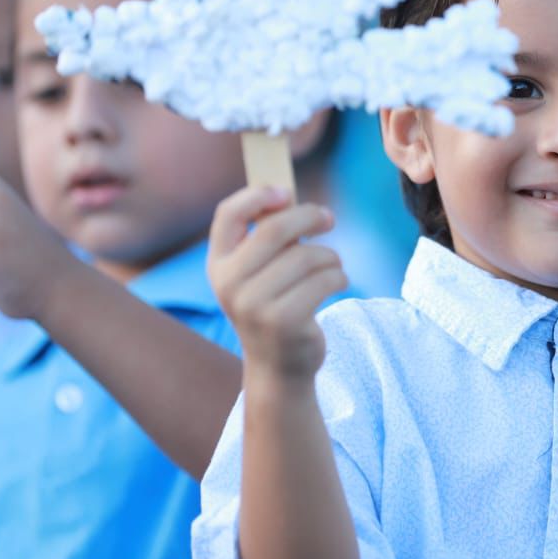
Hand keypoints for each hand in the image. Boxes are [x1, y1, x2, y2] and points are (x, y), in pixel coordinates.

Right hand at [208, 187, 346, 384]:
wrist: (278, 366)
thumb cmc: (273, 304)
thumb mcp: (259, 272)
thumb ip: (266, 236)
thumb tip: (286, 192)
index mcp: (218, 264)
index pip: (228, 214)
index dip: (257, 195)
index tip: (285, 192)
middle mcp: (229, 284)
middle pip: (275, 229)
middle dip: (309, 216)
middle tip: (328, 218)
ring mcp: (254, 305)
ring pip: (308, 256)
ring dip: (330, 256)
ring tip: (331, 267)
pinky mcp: (285, 321)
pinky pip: (325, 280)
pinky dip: (338, 276)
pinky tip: (335, 284)